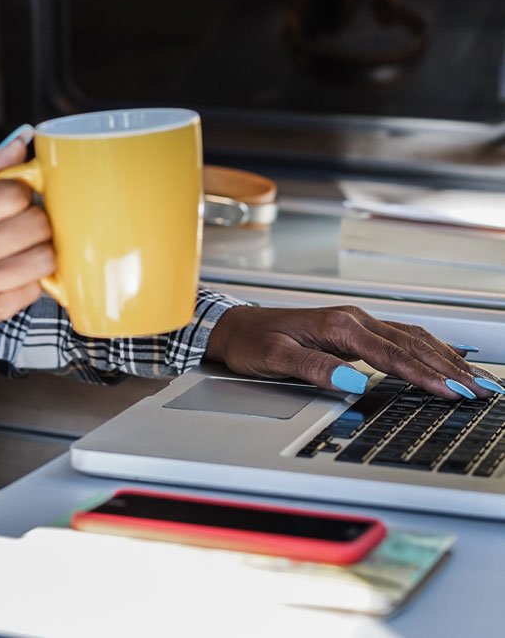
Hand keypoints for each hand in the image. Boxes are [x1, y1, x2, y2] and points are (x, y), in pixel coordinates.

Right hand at [0, 132, 50, 377]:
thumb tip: (21, 141)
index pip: (13, 192)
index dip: (24, 194)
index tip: (19, 201)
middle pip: (36, 224)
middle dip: (38, 222)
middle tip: (26, 227)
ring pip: (44, 258)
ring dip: (41, 253)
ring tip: (27, 252)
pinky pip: (33, 291)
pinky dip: (31, 281)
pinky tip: (17, 277)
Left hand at [205, 304, 502, 399]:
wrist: (232, 326)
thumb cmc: (251, 341)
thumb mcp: (275, 358)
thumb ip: (314, 368)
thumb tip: (352, 380)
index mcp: (337, 325)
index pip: (391, 354)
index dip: (424, 375)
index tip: (451, 392)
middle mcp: (351, 319)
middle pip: (410, 344)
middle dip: (448, 368)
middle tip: (482, 391)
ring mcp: (353, 322)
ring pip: (410, 338)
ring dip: (444, 358)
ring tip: (475, 379)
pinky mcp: (351, 329)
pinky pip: (399, 338)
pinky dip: (427, 349)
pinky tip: (443, 358)